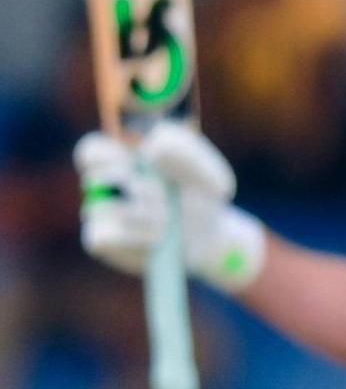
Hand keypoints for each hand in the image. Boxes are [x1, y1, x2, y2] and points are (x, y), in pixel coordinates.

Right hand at [75, 125, 266, 292]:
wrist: (210, 235)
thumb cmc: (203, 194)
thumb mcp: (206, 168)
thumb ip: (184, 150)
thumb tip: (150, 146)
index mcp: (122, 157)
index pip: (91, 150)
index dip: (105, 154)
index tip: (134, 162)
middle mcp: (104, 185)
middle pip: (94, 177)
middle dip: (132, 185)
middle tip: (161, 192)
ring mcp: (99, 213)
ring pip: (101, 208)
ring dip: (141, 213)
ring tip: (169, 217)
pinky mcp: (100, 242)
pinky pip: (102, 236)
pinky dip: (134, 236)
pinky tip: (157, 238)